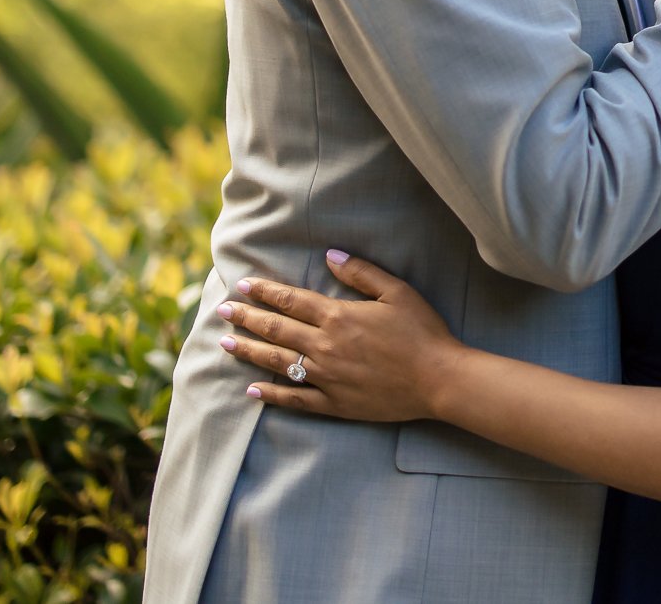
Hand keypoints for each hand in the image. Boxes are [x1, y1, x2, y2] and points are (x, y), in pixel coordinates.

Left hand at [217, 251, 461, 422]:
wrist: (438, 379)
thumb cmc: (422, 331)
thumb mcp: (397, 291)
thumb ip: (361, 272)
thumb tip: (329, 255)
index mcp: (338, 316)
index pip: (291, 300)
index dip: (264, 292)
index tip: (242, 286)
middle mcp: (325, 346)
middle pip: (276, 329)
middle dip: (246, 318)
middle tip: (222, 312)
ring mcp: (327, 378)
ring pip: (278, 362)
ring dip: (249, 351)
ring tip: (226, 344)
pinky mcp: (334, 404)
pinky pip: (295, 399)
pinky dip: (271, 395)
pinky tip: (252, 390)